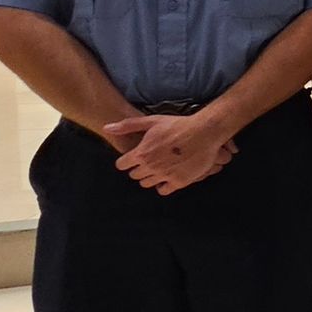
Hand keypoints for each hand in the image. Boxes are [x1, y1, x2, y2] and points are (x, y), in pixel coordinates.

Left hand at [103, 114, 238, 194]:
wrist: (204, 132)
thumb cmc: (178, 125)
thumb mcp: (152, 121)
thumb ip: (128, 125)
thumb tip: (106, 128)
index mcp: (141, 153)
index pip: (122, 165)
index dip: (126, 161)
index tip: (132, 158)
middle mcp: (151, 167)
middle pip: (135, 175)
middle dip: (138, 169)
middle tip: (148, 162)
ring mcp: (165, 175)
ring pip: (147, 184)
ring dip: (150, 177)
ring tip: (158, 169)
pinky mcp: (179, 182)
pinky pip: (163, 191)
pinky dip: (163, 186)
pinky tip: (167, 177)